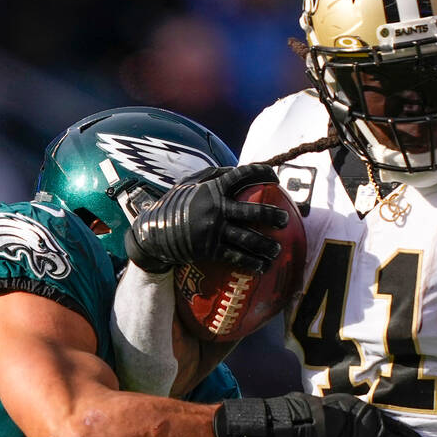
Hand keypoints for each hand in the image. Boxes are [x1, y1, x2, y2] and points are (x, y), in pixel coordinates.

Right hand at [124, 164, 287, 273]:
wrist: (152, 234)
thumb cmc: (172, 207)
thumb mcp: (188, 185)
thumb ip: (211, 176)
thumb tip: (234, 169)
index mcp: (212, 188)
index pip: (242, 175)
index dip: (262, 173)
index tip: (275, 178)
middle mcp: (216, 207)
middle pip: (254, 211)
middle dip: (273, 216)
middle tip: (284, 220)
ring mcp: (213, 230)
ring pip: (249, 238)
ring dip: (267, 245)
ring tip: (276, 250)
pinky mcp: (209, 249)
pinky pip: (236, 257)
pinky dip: (252, 263)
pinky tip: (262, 267)